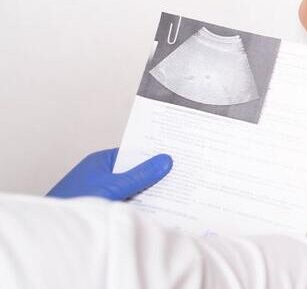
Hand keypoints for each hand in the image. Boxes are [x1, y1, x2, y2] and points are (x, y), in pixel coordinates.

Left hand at [46, 148, 172, 200]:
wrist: (53, 229)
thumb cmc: (75, 201)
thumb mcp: (114, 186)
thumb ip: (141, 174)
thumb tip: (164, 161)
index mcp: (102, 161)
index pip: (133, 153)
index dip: (152, 154)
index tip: (173, 157)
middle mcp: (101, 173)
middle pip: (133, 171)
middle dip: (152, 174)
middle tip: (176, 175)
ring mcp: (102, 191)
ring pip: (131, 188)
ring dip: (146, 191)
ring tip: (169, 193)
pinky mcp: (102, 206)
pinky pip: (126, 202)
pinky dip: (137, 204)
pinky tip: (151, 209)